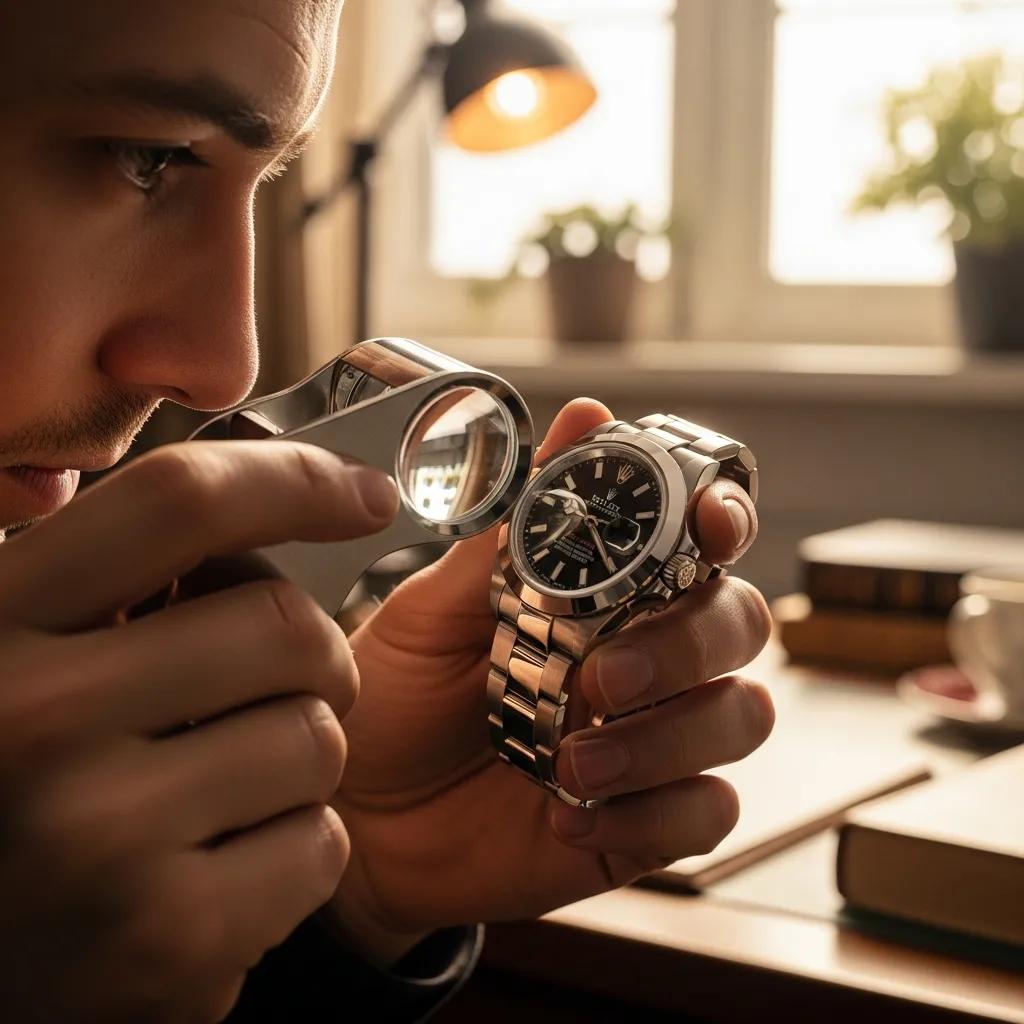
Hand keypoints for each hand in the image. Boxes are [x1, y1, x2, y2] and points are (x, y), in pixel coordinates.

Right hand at [0, 442, 397, 1020]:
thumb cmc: (6, 790)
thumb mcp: (16, 655)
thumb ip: (111, 580)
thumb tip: (284, 497)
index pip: (179, 501)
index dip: (296, 481)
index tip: (366, 493)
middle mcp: (29, 719)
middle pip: (285, 626)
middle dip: (313, 654)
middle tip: (275, 689)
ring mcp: (96, 837)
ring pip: (318, 738)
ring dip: (300, 756)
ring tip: (224, 789)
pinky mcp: (168, 940)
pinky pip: (321, 845)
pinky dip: (296, 850)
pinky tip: (221, 869)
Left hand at [329, 400, 772, 962]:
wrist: (357, 816)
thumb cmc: (392, 701)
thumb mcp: (430, 610)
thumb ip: (508, 532)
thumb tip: (580, 421)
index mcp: (598, 595)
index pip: (698, 541)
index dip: (722, 518)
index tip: (708, 521)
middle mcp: (638, 658)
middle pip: (738, 621)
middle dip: (688, 641)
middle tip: (601, 673)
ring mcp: (647, 740)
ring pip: (740, 716)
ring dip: (667, 735)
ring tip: (572, 759)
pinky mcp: (642, 822)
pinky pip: (707, 813)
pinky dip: (650, 815)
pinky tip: (568, 815)